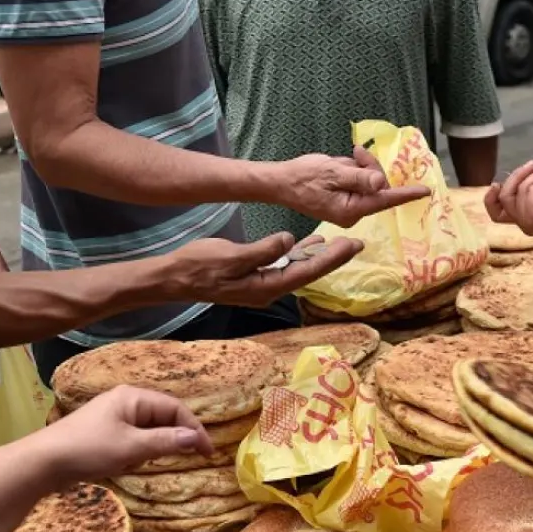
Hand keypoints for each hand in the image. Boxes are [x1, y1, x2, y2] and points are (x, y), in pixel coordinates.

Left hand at [36, 386, 213, 484]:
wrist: (44, 461)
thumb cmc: (89, 450)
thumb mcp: (131, 447)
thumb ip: (165, 441)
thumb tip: (195, 437)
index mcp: (133, 397)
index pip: (174, 408)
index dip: (194, 429)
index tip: (207, 452)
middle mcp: (124, 401)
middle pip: (162, 414)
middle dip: (179, 434)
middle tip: (195, 457)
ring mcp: (112, 416)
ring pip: (148, 426)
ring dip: (160, 442)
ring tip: (168, 460)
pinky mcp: (103, 432)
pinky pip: (133, 436)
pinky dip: (143, 447)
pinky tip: (139, 461)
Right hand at [170, 234, 362, 308]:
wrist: (174, 278)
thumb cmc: (199, 266)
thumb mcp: (231, 256)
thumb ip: (263, 250)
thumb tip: (290, 241)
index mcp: (265, 287)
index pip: (306, 272)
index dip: (331, 259)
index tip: (352, 246)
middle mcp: (268, 290)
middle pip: (307, 273)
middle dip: (332, 259)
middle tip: (357, 244)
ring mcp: (261, 285)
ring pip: (297, 270)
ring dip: (318, 257)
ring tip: (339, 243)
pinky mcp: (254, 278)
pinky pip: (284, 266)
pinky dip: (298, 255)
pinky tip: (307, 244)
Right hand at [276, 146, 430, 227]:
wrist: (281, 182)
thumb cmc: (304, 177)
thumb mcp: (333, 173)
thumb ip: (359, 178)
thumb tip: (381, 183)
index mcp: (352, 209)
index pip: (385, 200)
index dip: (406, 194)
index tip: (426, 191)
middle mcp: (354, 212)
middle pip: (378, 186)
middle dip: (370, 167)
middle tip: (355, 153)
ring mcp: (350, 208)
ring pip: (370, 182)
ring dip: (359, 167)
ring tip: (339, 162)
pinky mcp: (346, 202)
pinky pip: (360, 183)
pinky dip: (353, 171)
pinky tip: (338, 167)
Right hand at [484, 160, 532, 238]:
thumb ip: (530, 186)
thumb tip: (514, 175)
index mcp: (526, 218)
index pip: (496, 213)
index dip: (490, 198)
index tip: (497, 182)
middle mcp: (524, 223)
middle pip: (503, 196)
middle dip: (519, 174)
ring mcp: (529, 223)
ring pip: (518, 190)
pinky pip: (532, 191)